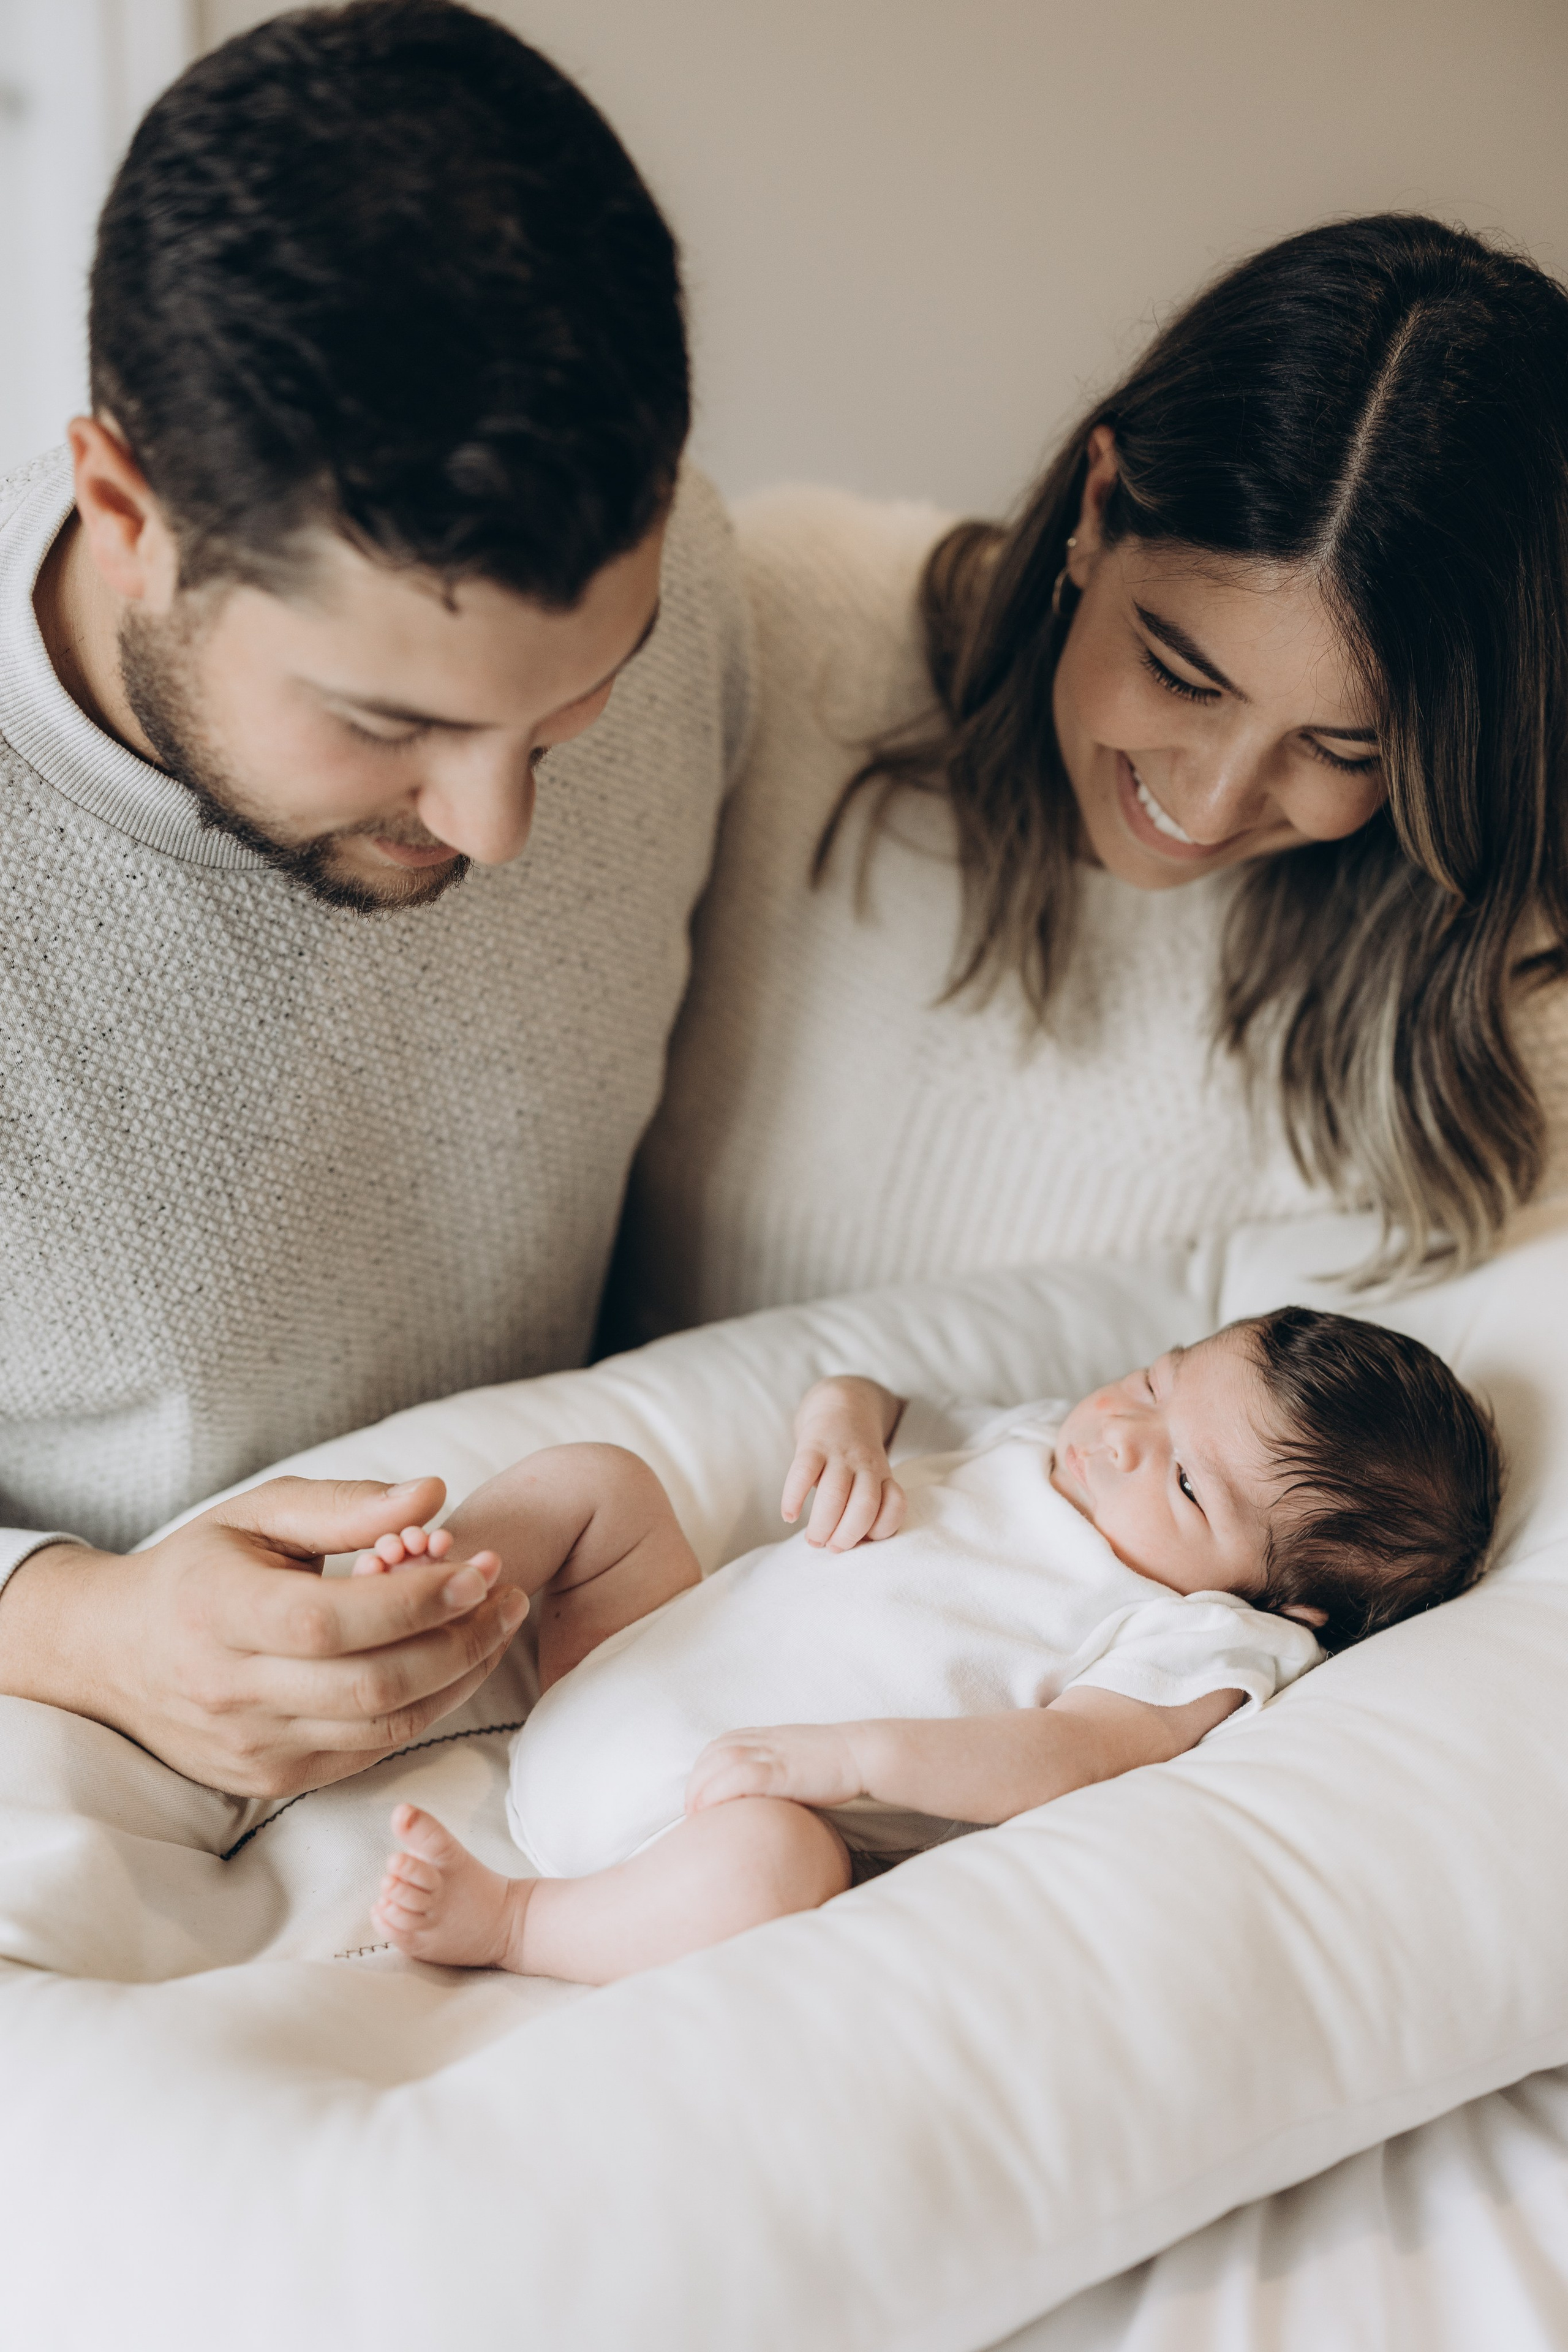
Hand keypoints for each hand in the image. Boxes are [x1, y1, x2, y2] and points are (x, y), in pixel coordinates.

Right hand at [0, 1476, 528, 1798]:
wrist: (115, 1653)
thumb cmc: (199, 1568)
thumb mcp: (258, 1513)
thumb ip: (345, 1506)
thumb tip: (432, 1493)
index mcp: (219, 1613)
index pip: (333, 1621)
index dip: (417, 1600)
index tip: (479, 1568)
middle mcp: (231, 1691)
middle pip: (370, 1685)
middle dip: (459, 1641)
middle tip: (507, 1595)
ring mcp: (252, 1747)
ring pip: (382, 1726)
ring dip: (457, 1677)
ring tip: (497, 1625)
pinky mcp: (271, 1780)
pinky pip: (369, 1750)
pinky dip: (423, 1709)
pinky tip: (453, 1664)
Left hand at [686, 1722, 866, 1812]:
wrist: (863, 1754)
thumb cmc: (835, 1763)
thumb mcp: (798, 1757)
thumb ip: (778, 1767)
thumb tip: (764, 1795)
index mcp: (768, 1735)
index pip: (721, 1744)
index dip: (703, 1767)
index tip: (697, 1793)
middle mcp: (765, 1740)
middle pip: (714, 1753)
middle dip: (696, 1780)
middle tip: (690, 1809)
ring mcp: (773, 1753)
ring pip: (721, 1761)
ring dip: (701, 1787)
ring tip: (695, 1814)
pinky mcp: (783, 1771)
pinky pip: (740, 1776)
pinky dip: (718, 1791)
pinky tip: (710, 1809)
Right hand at [782, 1376, 904, 1549]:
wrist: (843, 1405)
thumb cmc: (855, 1458)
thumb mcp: (872, 1478)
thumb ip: (864, 1508)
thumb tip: (842, 1545)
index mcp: (883, 1477)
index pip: (893, 1507)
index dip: (880, 1530)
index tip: (862, 1541)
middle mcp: (865, 1465)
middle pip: (864, 1504)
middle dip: (847, 1534)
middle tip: (830, 1547)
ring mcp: (839, 1453)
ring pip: (834, 1493)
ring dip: (822, 1524)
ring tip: (812, 1540)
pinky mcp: (813, 1444)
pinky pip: (802, 1472)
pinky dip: (794, 1498)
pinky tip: (789, 1515)